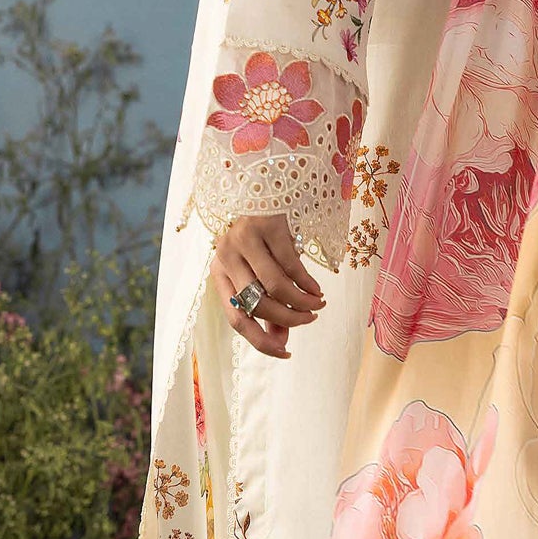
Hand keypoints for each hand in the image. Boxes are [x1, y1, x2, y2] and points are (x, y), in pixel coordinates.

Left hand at [212, 213, 326, 357]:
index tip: (285, 352)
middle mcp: (226, 258)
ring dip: (301, 302)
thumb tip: (281, 340)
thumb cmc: (258, 236)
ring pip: (275, 287)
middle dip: (289, 319)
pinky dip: (307, 282)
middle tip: (311, 319)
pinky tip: (317, 288)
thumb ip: (267, 305)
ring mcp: (245, 240)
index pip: (236, 318)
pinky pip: (291, 264)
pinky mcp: (267, 226)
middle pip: (257, 304)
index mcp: (220, 274)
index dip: (260, 341)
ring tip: (318, 304)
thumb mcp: (257, 271)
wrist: (260, 187)